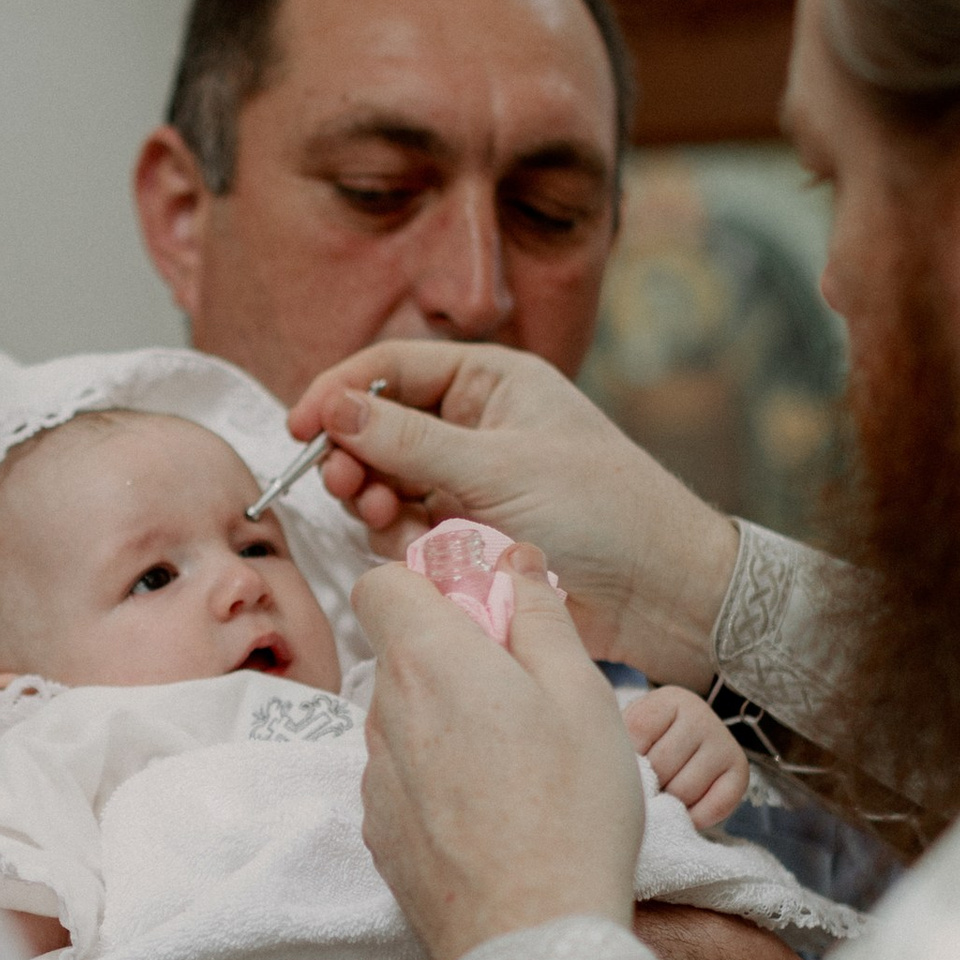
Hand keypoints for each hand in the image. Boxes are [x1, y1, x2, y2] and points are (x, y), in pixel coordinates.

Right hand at [286, 342, 738, 688]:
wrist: (660, 592)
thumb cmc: (604, 509)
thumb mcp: (498, 466)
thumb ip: (409, 440)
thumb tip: (332, 407)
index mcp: (491, 382)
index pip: (392, 368)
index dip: (340, 392)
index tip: (300, 427)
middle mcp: (474, 426)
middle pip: (378, 428)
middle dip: (354, 456)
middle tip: (344, 485)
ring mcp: (468, 483)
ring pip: (386, 486)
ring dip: (377, 504)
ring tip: (386, 519)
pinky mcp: (468, 537)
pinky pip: (409, 534)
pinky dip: (407, 545)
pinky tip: (433, 558)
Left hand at [355, 545, 644, 959]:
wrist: (534, 933)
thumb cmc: (571, 811)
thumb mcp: (583, 693)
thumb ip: (539, 616)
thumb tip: (513, 566)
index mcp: (429, 662)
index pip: (380, 583)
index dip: (428, 586)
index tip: (482, 612)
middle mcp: (385, 714)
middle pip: (401, 654)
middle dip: (453, 657)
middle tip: (525, 695)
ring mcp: (375, 778)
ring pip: (405, 718)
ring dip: (448, 720)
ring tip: (519, 765)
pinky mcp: (380, 832)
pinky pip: (404, 777)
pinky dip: (439, 779)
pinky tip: (495, 813)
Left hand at [624, 684, 750, 833]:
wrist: (683, 751)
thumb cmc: (647, 745)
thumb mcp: (627, 731)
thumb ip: (618, 744)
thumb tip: (613, 776)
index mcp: (669, 699)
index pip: (637, 732)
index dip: (626, 759)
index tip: (624, 763)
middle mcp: (702, 714)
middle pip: (661, 766)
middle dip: (648, 785)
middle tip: (646, 785)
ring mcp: (725, 742)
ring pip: (683, 791)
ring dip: (668, 802)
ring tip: (664, 794)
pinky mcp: (741, 772)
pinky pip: (714, 807)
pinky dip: (694, 818)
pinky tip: (684, 809)